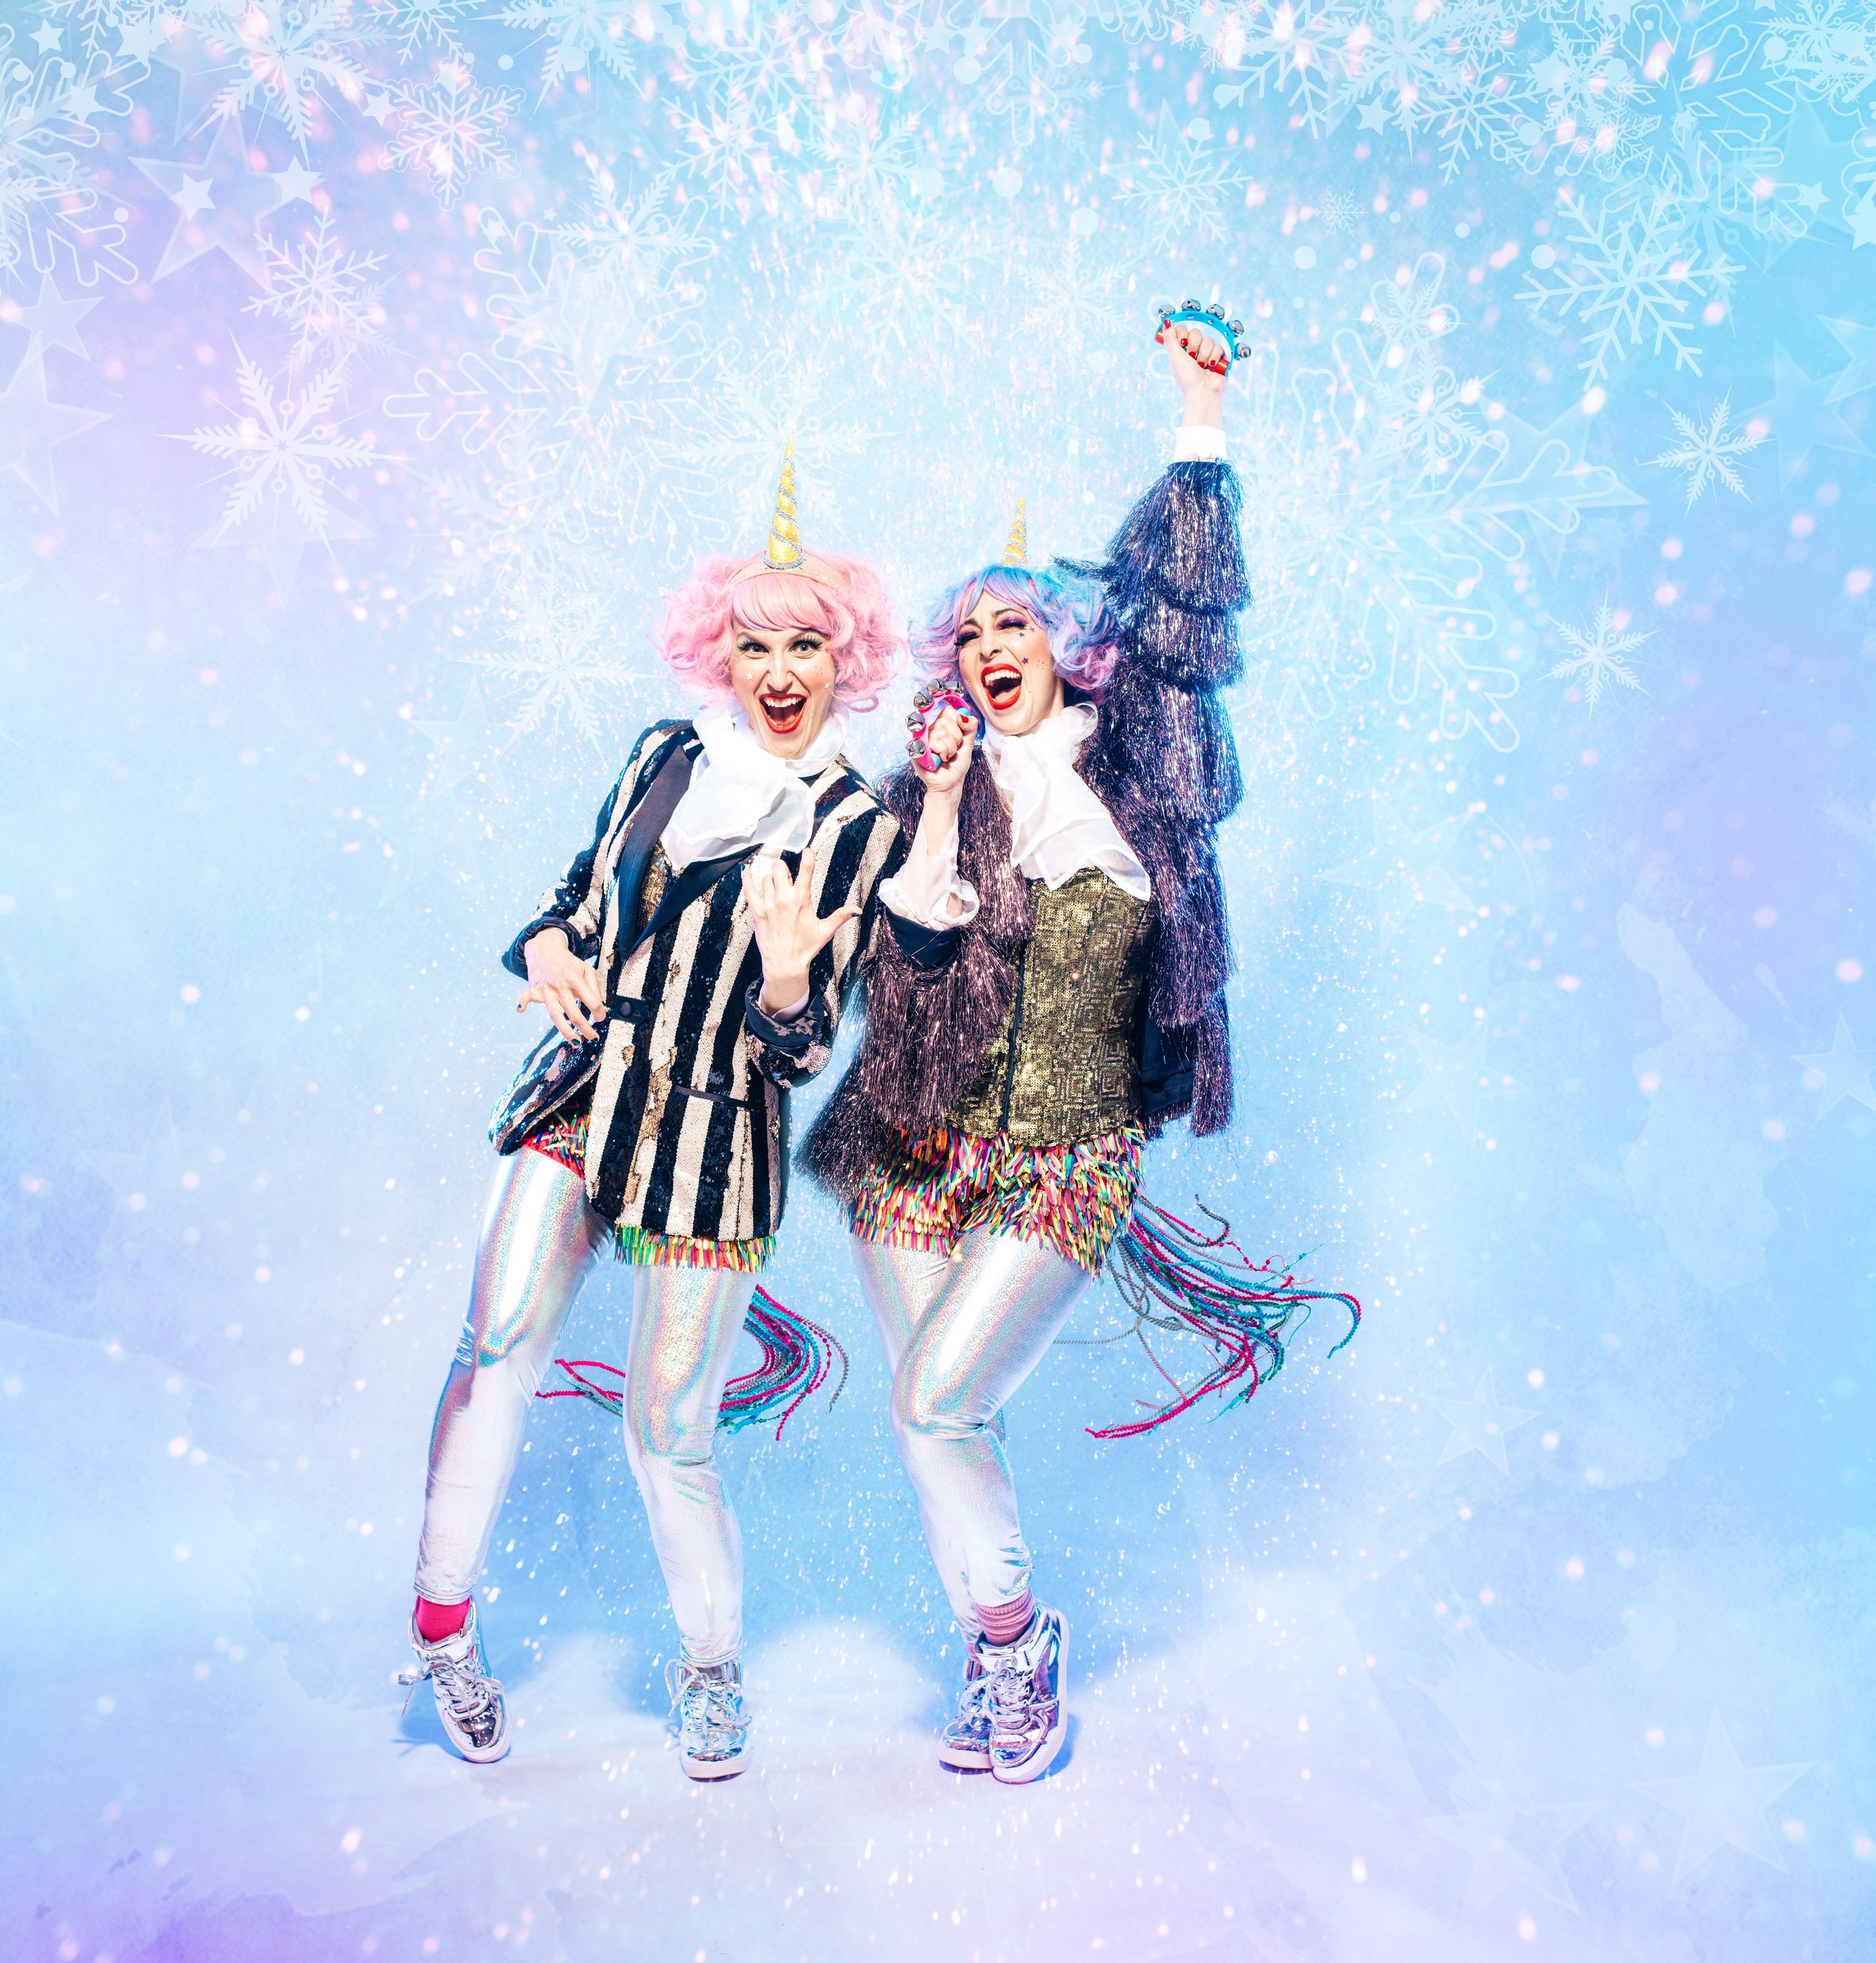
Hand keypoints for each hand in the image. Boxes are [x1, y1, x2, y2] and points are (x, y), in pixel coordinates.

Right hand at [517, 928, 608, 1042]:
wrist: (546, 948)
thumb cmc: (569, 963)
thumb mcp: (586, 970)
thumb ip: (595, 989)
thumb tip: (601, 1008)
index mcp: (575, 979)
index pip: (592, 1001)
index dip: (600, 1013)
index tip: (601, 1018)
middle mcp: (560, 985)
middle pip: (574, 1013)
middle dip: (586, 1028)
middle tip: (593, 1036)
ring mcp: (546, 988)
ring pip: (555, 1015)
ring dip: (566, 1031)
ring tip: (576, 1042)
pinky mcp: (534, 989)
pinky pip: (525, 996)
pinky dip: (521, 1002)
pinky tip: (520, 1009)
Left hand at [743, 848, 857, 1013]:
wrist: (785, 964)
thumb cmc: (805, 948)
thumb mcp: (824, 931)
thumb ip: (840, 916)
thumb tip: (857, 910)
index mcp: (801, 900)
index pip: (806, 871)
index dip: (808, 856)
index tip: (808, 850)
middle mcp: (784, 899)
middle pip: (779, 867)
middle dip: (783, 868)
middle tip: (787, 878)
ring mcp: (768, 904)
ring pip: (766, 878)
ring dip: (771, 879)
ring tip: (776, 890)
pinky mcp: (757, 911)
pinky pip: (749, 889)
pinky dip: (746, 878)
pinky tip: (746, 870)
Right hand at [914, 703, 975, 802]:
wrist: (950, 783)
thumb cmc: (957, 764)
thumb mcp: (968, 744)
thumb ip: (970, 727)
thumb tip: (963, 716)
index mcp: (940, 725)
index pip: (948, 711)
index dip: (958, 724)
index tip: (959, 738)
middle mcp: (929, 729)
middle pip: (945, 721)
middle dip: (956, 739)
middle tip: (953, 750)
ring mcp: (921, 738)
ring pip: (941, 733)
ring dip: (950, 749)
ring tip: (947, 756)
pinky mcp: (915, 748)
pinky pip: (934, 743)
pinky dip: (943, 753)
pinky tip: (939, 759)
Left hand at [1164, 321, 1226, 428]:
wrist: (1203, 392)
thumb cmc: (1187, 378)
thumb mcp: (1175, 357)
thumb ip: (1170, 339)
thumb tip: (1166, 321)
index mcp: (1180, 350)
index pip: (1183, 329)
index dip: (1183, 335)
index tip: (1182, 345)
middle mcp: (1193, 350)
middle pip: (1196, 332)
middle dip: (1194, 347)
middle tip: (1192, 359)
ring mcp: (1206, 353)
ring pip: (1208, 340)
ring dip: (1204, 355)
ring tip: (1202, 366)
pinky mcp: (1218, 357)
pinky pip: (1219, 347)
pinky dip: (1214, 358)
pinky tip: (1211, 367)